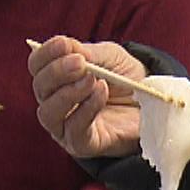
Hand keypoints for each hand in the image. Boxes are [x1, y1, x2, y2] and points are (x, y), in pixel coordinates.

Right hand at [29, 36, 145, 158]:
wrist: (152, 105)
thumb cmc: (126, 80)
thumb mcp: (110, 57)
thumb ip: (88, 52)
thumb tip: (67, 46)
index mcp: (57, 78)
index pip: (37, 66)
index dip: (45, 54)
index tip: (64, 44)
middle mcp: (54, 103)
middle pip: (40, 88)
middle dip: (57, 72)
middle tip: (81, 64)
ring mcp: (65, 126)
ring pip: (49, 112)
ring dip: (68, 93)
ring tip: (93, 80)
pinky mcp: (81, 144)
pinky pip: (74, 129)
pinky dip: (86, 109)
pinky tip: (101, 93)